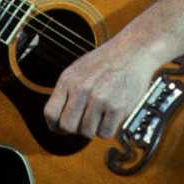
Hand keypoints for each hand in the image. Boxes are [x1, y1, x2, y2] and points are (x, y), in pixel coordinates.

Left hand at [43, 35, 162, 138]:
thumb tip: (57, 118)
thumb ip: (66, 92)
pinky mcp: (117, 107)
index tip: (61, 128)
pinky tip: (110, 117)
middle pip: (68, 126)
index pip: (50, 113)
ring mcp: (100, 98)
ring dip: (94, 128)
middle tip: (83, 123)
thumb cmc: (106, 60)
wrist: (133, 51)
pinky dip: (108, 129)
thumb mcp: (78, 69)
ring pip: (87, 132)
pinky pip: (105, 133)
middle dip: (75, 129)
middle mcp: (82, 89)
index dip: (54, 125)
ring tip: (101, 115)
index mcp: (69, 79)